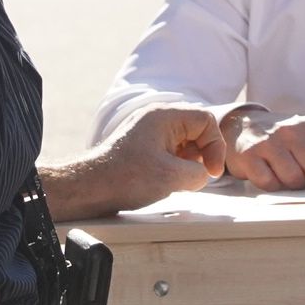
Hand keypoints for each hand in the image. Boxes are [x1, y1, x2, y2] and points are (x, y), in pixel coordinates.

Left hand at [96, 105, 225, 212]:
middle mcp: (157, 118)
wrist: (88, 188)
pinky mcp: (142, 145)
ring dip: (189, 161)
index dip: (215, 147)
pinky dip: (176, 164)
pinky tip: (167, 179)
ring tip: (178, 179)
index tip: (213, 171)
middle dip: (202, 154)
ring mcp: (148, 130)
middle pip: (196, 130)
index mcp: (165, 116)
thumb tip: (203, 174)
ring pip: (184, 141)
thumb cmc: (125, 178)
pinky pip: (170, 149)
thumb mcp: (173, 177)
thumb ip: (199, 173)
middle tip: (197, 175)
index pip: (206, 122)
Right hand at [222, 109, 304, 189]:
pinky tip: (271, 178)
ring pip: (293, 178)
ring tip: (290, 179)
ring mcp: (269, 142)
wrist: (241, 126)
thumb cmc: (286, 139)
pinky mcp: (249, 156)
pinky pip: (269, 183)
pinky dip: (273, 186)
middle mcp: (292, 130)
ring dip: (294, 186)